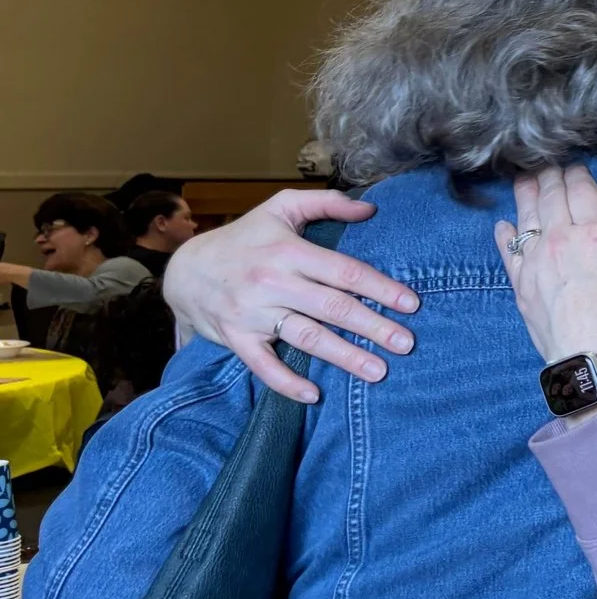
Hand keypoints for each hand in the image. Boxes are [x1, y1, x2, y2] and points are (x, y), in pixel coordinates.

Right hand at [163, 189, 417, 404]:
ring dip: (344, 357)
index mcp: (289, 251)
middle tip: (406, 344)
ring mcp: (253, 313)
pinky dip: (287, 382)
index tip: (410, 304)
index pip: (345, 271)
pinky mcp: (236, 338)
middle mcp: (273, 282)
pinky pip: (263, 365)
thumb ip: (326, 203)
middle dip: (373, 326)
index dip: (380, 287)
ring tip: (378, 371)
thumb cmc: (244, 238)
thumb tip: (369, 209)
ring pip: (307, 337)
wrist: (185, 269)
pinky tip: (314, 395)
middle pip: (332, 307)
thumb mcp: (280, 208)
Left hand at [495, 165, 596, 364]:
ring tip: (524, 178)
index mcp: (594, 233)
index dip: (578, 172)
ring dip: (525, 193)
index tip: (577, 165)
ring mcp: (535, 261)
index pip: (581, 189)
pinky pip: (507, 250)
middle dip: (550, 175)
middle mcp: (559, 239)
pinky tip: (504, 225)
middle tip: (547, 162)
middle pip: (550, 195)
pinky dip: (504, 233)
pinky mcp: (521, 283)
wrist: (593, 358)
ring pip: (525, 215)